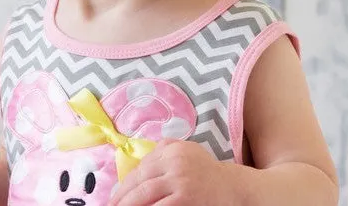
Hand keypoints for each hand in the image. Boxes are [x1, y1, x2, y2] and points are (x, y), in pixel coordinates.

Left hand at [108, 140, 227, 205]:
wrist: (233, 187)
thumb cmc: (206, 172)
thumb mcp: (185, 152)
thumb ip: (162, 153)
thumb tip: (136, 169)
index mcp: (170, 148)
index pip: (140, 167)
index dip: (124, 185)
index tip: (114, 197)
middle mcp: (173, 160)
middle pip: (139, 180)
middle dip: (121, 196)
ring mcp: (179, 179)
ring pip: (145, 193)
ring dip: (128, 204)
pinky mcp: (185, 197)